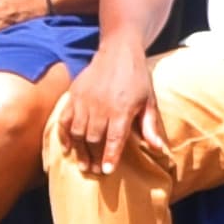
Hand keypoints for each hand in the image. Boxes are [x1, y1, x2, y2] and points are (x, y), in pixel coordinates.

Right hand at [55, 51, 166, 174]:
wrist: (118, 52)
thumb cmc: (137, 78)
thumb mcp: (149, 101)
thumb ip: (150, 126)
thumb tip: (159, 149)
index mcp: (122, 109)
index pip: (114, 139)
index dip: (110, 156)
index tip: (106, 171)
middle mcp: (101, 107)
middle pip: (94, 139)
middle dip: (93, 157)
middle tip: (94, 171)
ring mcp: (85, 101)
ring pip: (78, 132)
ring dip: (79, 150)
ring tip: (83, 164)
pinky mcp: (73, 96)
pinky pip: (64, 120)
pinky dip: (64, 135)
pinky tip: (68, 147)